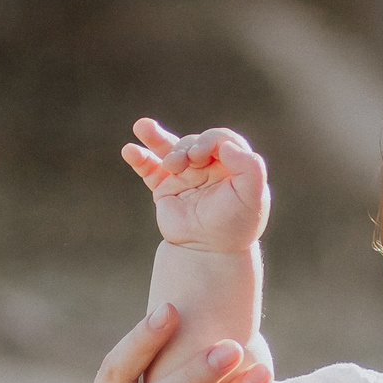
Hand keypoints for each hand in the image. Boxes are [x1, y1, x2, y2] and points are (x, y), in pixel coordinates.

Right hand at [122, 119, 268, 252]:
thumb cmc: (234, 225)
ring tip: (145, 130)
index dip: (210, 140)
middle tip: (185, 164)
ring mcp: (184, 175)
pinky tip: (129, 150)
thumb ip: (251, 168)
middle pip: (193, 142)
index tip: (201, 155)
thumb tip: (227, 145)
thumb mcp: (253, 197)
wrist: (208, 252)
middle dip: (187, 148)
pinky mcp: (164, 187)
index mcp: (231, 164)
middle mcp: (208, 166)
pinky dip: (139, 157)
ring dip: (157, 139)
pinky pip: (149, 167)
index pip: (221, 139)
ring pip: (169, 148)